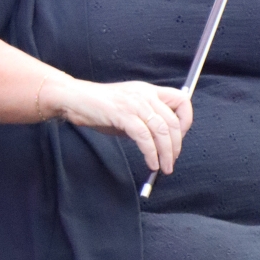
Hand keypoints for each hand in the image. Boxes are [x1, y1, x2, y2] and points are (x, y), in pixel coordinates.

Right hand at [38, 77, 192, 173]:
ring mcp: (135, 103)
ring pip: (162, 131)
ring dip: (166, 154)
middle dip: (176, 146)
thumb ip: (146, 121)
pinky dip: (151, 153)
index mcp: (150, 91)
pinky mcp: (123, 114)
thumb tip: (162, 144)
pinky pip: (144, 137)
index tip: (179, 139)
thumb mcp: (129, 110)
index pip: (183, 100)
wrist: (73, 98)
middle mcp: (146, 94)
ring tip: (164, 168)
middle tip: (171, 161)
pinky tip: (151, 163)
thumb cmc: (99, 107)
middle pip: (174, 122)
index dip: (186, 122)